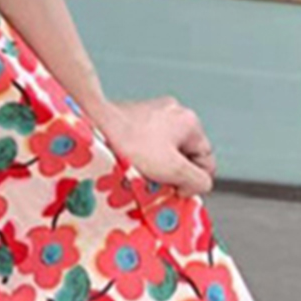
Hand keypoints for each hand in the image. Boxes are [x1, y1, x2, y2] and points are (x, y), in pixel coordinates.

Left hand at [92, 95, 216, 196]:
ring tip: (140, 170)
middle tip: (157, 180)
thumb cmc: (130, 143)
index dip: (193, 180)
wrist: (94, 123)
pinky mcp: (133, 116)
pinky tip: (129, 160)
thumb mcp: (174, 170)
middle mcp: (174, 112)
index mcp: (190, 122)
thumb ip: (198, 181)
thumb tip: (200, 185)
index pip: (206, 162)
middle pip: (184, 156)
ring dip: (156, 164)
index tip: (176, 188)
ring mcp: (152, 112)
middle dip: (173, 171)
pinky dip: (141, 153)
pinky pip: (147, 142)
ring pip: (165, 150)